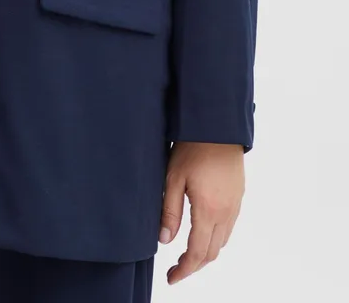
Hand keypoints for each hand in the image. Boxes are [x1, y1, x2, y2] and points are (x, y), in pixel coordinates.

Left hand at [159, 141, 244, 284]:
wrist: (218, 126)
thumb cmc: (192, 148)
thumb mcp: (173, 178)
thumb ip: (169, 211)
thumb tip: (165, 241)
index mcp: (208, 211)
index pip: (197, 253)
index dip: (184, 270)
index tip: (171, 278)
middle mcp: (226, 213)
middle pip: (211, 253)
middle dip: (193, 266)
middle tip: (175, 270)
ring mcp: (235, 206)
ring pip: (222, 242)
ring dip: (205, 254)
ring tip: (186, 254)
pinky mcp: (238, 197)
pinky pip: (229, 228)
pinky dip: (216, 239)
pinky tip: (202, 233)